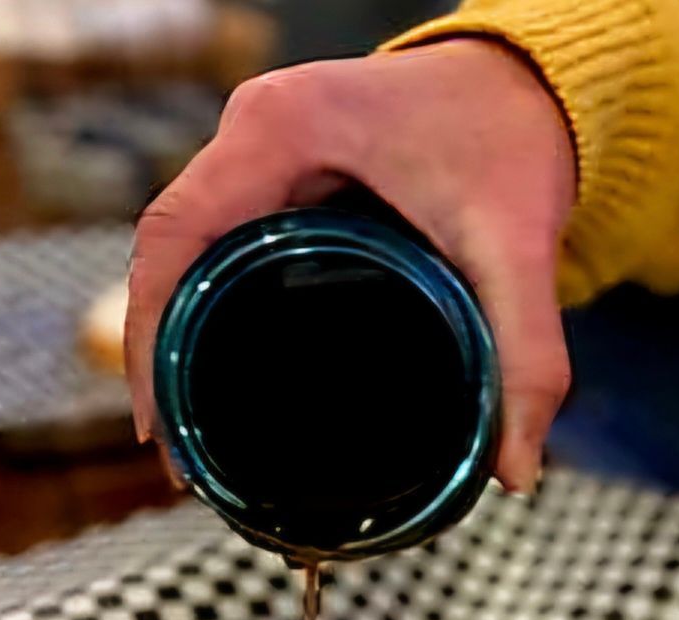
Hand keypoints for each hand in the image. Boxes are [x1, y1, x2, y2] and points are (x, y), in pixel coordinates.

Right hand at [127, 39, 576, 492]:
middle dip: (159, 356)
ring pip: (186, 255)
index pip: (177, 234)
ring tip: (193, 433)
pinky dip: (209, 313)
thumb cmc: (511, 137)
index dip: (150, 335)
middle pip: (168, 254)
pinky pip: (219, 249)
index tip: (161, 427)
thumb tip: (516, 472)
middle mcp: (253, 136)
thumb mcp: (519, 246)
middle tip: (181, 453)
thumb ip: (527, 356)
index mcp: (284, 129)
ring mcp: (258, 157)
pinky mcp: (276, 180)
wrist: (526, 88)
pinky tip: (221, 376)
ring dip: (176, 339)